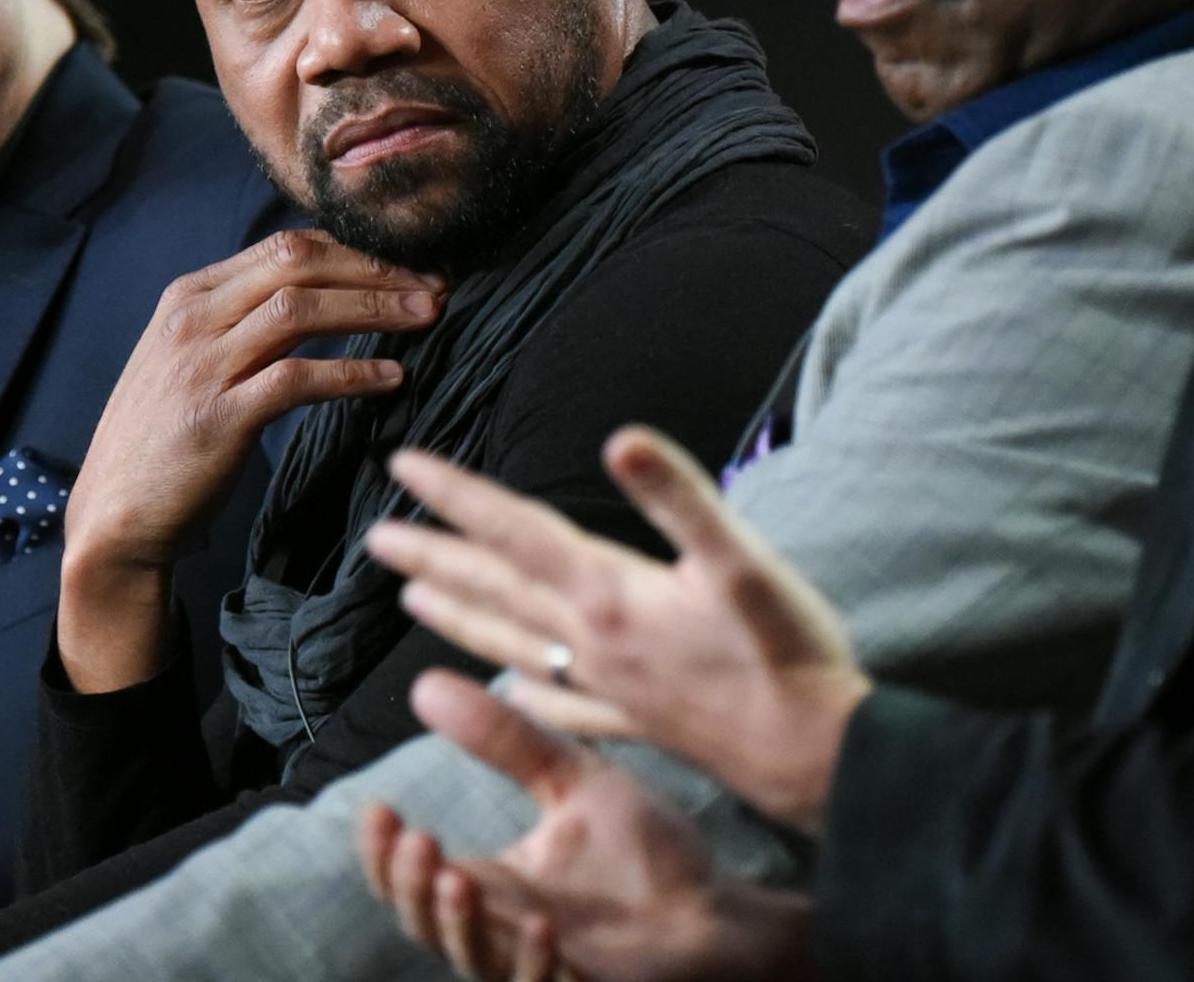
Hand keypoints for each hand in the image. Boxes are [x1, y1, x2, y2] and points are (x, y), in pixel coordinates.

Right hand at [59, 229, 442, 689]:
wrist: (113, 518)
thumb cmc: (166, 441)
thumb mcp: (193, 360)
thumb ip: (243, 321)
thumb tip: (322, 293)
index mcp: (190, 296)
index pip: (286, 245)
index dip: (356, 248)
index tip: (409, 261)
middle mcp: (193, 319)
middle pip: (299, 263)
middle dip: (375, 267)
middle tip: (435, 281)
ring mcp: (202, 366)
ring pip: (303, 309)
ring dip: (375, 307)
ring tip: (427, 315)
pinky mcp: (217, 418)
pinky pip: (298, 378)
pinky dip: (353, 372)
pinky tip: (392, 376)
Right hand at [358, 671, 817, 981]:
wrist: (718, 907)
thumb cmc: (642, 850)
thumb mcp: (569, 780)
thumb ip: (505, 739)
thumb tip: (428, 684)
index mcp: (494, 881)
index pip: (415, 876)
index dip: (384, 853)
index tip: (380, 807)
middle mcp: (503, 929)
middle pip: (426, 923)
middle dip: (410, 887)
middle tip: (416, 841)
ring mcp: (539, 963)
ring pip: (473, 960)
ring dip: (459, 924)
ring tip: (457, 876)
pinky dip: (533, 959)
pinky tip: (541, 922)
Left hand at [367, 426, 869, 833]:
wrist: (816, 756)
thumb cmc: (785, 653)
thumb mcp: (740, 559)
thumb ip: (679, 496)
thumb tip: (620, 439)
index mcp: (609, 593)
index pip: (515, 530)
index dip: (458, 494)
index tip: (403, 465)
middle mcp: (595, 641)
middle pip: (496, 589)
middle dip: (435, 558)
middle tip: (377, 538)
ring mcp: (611, 686)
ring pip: (512, 643)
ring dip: (458, 617)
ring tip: (411, 602)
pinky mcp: (637, 719)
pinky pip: (560, 701)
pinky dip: (526, 688)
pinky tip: (510, 687)